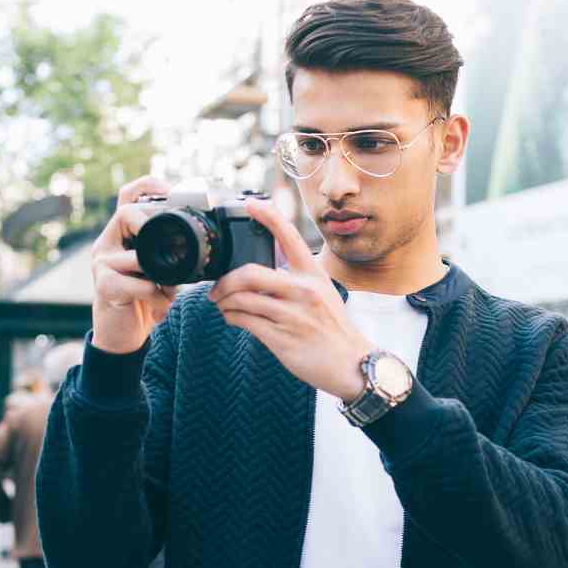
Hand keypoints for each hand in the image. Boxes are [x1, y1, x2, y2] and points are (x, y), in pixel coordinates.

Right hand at [90, 176, 178, 353]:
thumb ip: (167, 254)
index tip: (171, 189)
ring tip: (170, 291)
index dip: (147, 185)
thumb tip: (200, 247)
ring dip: (162, 275)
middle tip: (174, 252)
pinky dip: (157, 296)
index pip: (127, 196)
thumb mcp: (157, 271)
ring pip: (135, 254)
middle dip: (153, 229)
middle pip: (126, 214)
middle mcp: (106, 244)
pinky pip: (138, 284)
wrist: (120, 334)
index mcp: (120, 235)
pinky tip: (161, 304)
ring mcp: (101, 264)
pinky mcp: (104, 287)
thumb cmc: (141, 299)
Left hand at [209, 200, 371, 400]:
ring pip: (242, 300)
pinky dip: (232, 317)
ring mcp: (292, 315)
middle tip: (216, 288)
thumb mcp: (322, 292)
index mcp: (313, 274)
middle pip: (250, 273)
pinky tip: (232, 317)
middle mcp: (303, 291)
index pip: (290, 236)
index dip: (268, 216)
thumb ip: (296, 277)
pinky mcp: (282, 338)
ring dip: (224, 302)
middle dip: (225, 281)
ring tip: (222, 305)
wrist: (350, 364)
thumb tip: (265, 264)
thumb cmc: (332, 328)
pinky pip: (245, 322)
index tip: (249, 204)